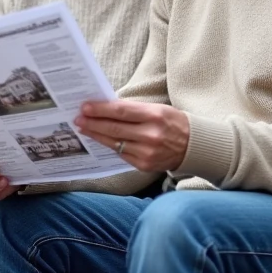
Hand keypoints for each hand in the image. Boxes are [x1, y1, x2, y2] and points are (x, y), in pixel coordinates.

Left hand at [75, 100, 189, 172]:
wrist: (193, 146)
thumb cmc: (173, 122)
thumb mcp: (158, 109)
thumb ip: (134, 109)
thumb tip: (107, 108)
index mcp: (155, 116)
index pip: (121, 111)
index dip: (100, 109)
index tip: (85, 106)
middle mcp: (150, 135)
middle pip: (114, 128)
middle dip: (93, 122)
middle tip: (78, 118)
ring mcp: (147, 152)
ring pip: (114, 142)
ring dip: (96, 135)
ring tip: (83, 128)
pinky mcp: (144, 165)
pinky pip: (121, 154)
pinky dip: (110, 145)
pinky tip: (100, 139)